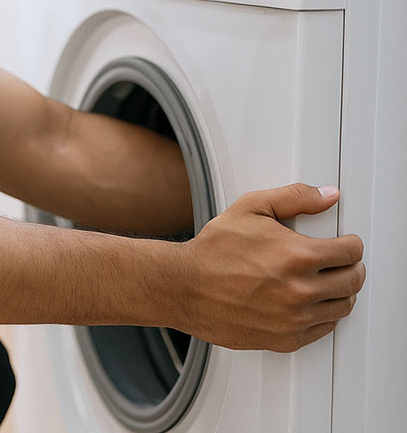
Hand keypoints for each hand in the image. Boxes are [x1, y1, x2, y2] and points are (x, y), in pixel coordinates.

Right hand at [175, 183, 364, 351]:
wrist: (183, 286)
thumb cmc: (212, 250)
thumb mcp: (250, 208)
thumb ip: (293, 198)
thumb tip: (326, 195)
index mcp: (297, 256)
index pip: (351, 252)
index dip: (351, 244)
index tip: (345, 243)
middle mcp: (300, 290)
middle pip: (353, 281)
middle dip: (351, 268)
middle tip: (341, 263)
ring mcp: (294, 318)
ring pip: (342, 307)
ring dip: (340, 293)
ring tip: (326, 282)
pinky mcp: (286, 339)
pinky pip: (324, 329)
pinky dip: (323, 315)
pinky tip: (309, 302)